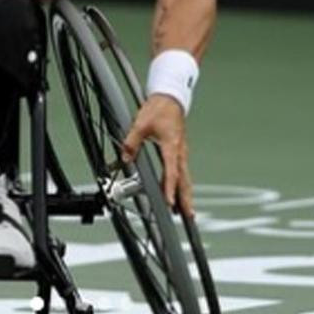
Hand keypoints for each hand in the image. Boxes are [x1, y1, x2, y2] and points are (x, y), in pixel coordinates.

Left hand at [120, 93, 194, 216]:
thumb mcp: (141, 124)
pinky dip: (182, 183)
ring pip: (185, 177)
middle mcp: (179, 151)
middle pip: (184, 180)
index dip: (170, 188)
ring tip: (186, 211)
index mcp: (171, 146)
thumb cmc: (159, 109)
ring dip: (186, 193)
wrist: (170, 98)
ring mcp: (181, 152)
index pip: (171, 172)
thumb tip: (125, 157)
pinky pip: (182, 171)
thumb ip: (132, 142)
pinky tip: (179, 191)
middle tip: (189, 216)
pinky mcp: (179, 151)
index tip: (170, 202)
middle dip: (186, 198)